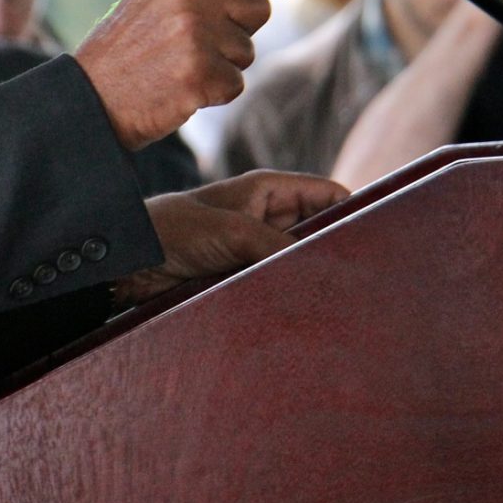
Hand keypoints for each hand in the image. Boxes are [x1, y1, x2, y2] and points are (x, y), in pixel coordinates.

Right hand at [74, 0, 286, 149]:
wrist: (93, 93)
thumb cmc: (136, 41)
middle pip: (259, 6)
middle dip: (237, 28)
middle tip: (190, 39)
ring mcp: (194, 32)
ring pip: (247, 49)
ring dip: (222, 63)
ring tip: (179, 62)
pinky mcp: (199, 74)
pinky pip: (236, 83)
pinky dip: (215, 91)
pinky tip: (182, 86)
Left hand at [115, 170, 347, 305]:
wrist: (124, 263)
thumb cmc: (170, 230)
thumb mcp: (230, 232)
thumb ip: (276, 247)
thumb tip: (319, 270)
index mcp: (266, 190)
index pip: (327, 195)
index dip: (353, 211)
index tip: (378, 238)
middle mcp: (265, 217)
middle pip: (317, 231)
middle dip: (335, 250)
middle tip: (363, 279)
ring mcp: (254, 249)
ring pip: (298, 261)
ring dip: (311, 276)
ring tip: (340, 300)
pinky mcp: (241, 277)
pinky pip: (276, 283)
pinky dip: (290, 293)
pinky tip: (306, 312)